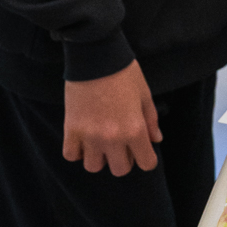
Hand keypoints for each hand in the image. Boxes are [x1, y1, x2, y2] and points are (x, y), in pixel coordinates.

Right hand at [63, 60, 160, 176]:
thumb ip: (151, 121)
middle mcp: (113, 138)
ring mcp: (90, 136)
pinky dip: (77, 151)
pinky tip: (83, 139)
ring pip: (93, 166)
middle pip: (120, 170)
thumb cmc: (124, 73)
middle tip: (121, 145)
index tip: (143, 151)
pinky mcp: (71, 129)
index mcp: (135, 130)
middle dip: (123, 160)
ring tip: (100, 142)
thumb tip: (156, 140)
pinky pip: (71, 155)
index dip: (147, 158)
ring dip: (99, 157)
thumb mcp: (145, 95)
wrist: (95, 57)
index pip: (146, 163)